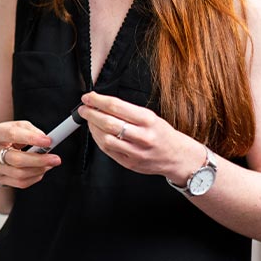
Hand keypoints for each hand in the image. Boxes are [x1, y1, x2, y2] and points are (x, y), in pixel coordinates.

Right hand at [0, 120, 60, 188]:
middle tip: (56, 159)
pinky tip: (41, 171)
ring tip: (49, 164)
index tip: (48, 141)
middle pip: (16, 159)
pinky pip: (20, 183)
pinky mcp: (0, 179)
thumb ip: (31, 130)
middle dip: (39, 160)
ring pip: (19, 174)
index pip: (12, 135)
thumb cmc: (8, 137)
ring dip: (39, 170)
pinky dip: (34, 178)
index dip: (31, 138)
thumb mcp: (17, 127)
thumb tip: (45, 139)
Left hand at [78, 92, 201, 180]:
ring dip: (92, 128)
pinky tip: (96, 133)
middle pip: (108, 123)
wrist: (177, 157)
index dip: (98, 101)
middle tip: (84, 108)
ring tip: (89, 120)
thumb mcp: (150, 116)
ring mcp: (135, 152)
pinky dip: (98, 140)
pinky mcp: (129, 163)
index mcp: (148, 120)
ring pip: (106, 138)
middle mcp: (143, 136)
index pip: (117, 107)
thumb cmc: (162, 134)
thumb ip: (128, 111)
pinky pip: (107, 150)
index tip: (88, 97)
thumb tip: (102, 104)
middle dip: (91, 114)